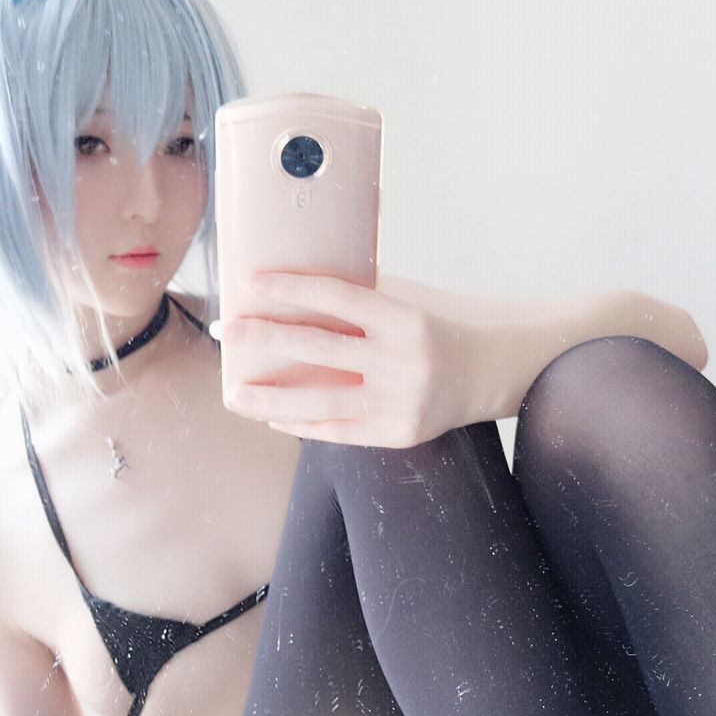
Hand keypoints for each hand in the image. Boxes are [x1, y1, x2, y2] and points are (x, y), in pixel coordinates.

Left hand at [215, 273, 481, 446]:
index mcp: (405, 319)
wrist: (486, 373)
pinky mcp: (399, 433)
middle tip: (228, 332)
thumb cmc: (433, 331)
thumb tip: (293, 284)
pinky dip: (301, 424)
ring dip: (271, 397)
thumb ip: (360, 296)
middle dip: (267, 338)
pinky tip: (271, 415)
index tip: (252, 282)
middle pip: (321, 348)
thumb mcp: (406, 303)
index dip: (293, 288)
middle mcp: (403, 361)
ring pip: (322, 401)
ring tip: (234, 393)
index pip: (339, 297)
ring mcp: (401, 401)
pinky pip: (339, 431)